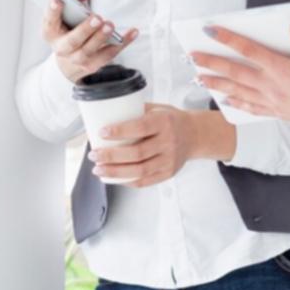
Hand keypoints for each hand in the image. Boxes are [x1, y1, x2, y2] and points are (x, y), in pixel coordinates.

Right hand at [41, 0, 137, 82]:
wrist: (71, 52)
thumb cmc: (69, 21)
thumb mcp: (66, 4)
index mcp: (51, 32)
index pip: (49, 21)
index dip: (52, 11)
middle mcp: (62, 48)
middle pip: (72, 41)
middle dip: (85, 30)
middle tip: (97, 18)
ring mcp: (77, 58)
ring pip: (89, 51)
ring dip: (101, 38)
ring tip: (110, 25)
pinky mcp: (94, 64)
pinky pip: (109, 54)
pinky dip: (122, 43)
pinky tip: (133, 31)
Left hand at [89, 104, 234, 187]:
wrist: (195, 134)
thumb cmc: (171, 120)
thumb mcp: (158, 109)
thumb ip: (135, 112)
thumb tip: (104, 114)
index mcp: (165, 122)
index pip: (140, 127)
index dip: (119, 131)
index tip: (101, 132)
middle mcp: (169, 142)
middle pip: (137, 153)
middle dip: (111, 156)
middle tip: (94, 155)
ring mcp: (169, 160)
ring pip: (139, 170)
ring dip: (115, 171)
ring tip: (98, 169)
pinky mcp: (168, 173)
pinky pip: (145, 181)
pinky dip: (126, 180)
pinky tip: (113, 177)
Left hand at [191, 19, 289, 146]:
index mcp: (284, 70)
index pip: (249, 51)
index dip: (228, 38)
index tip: (210, 30)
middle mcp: (274, 87)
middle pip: (236, 72)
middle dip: (212, 62)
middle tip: (192, 55)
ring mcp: (274, 102)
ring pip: (238, 90)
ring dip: (217, 83)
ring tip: (199, 76)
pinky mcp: (278, 112)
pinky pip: (251, 107)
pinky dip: (235, 102)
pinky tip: (225, 100)